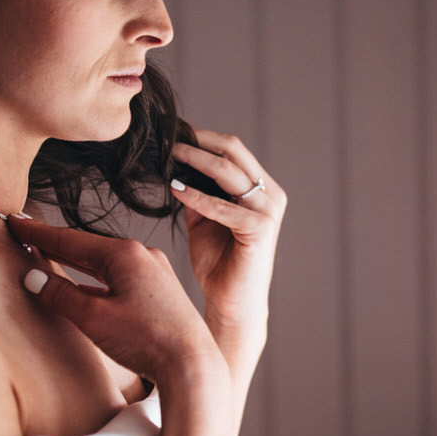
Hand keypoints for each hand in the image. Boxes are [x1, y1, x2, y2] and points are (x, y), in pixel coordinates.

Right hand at [8, 216, 228, 391]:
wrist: (194, 365)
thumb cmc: (148, 340)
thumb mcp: (94, 318)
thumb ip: (60, 296)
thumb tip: (34, 279)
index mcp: (125, 254)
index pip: (71, 239)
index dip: (39, 233)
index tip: (16, 221)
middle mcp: (143, 256)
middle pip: (88, 247)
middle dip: (56, 243)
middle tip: (27, 234)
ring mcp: (155, 274)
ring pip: (104, 264)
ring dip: (76, 262)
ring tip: (49, 256)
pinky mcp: (161, 293)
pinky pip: (119, 279)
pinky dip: (96, 279)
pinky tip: (83, 287)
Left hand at [166, 129, 284, 378]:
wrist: (231, 303)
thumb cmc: (218, 263)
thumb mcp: (203, 218)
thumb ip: (196, 191)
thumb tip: (173, 162)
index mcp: (261, 188)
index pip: (232, 148)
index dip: (200, 136)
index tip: (170, 131)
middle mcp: (270, 194)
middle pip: (233, 149)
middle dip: (197, 140)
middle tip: (166, 137)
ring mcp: (268, 210)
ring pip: (228, 171)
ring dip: (194, 160)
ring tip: (167, 155)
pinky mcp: (260, 229)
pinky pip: (222, 205)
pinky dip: (196, 195)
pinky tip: (174, 189)